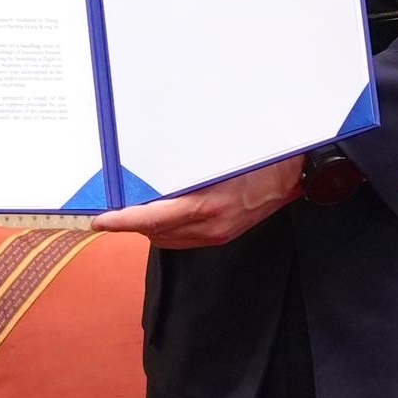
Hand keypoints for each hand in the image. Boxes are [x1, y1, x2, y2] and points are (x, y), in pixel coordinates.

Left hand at [128, 154, 303, 248]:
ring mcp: (216, 234)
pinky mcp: (221, 237)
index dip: (124, 220)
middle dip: (133, 221)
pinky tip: (165, 214)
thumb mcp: (220, 158)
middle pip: (155, 232)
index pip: (155, 217)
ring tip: (138, 209)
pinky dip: (166, 230)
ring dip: (149, 227)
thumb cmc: (260, 158)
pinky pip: (182, 239)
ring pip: (166, 239)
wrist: (295, 174)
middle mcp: (210, 225)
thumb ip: (185, 169)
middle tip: (115, 206)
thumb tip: (150, 170)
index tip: (102, 220)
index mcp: (209, 204)